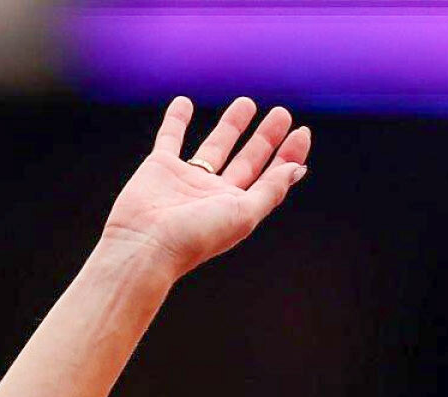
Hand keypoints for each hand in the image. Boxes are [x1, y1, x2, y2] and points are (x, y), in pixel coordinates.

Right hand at [99, 96, 311, 278]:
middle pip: (248, 160)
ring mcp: (189, 179)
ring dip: (232, 125)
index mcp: (239, 208)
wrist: (146, 243)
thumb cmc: (196, 236)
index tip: (301, 132)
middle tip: (281, 113)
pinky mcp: (160, 167)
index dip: (287, 155)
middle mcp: (216, 194)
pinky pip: (170, 137)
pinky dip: (176, 120)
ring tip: (246, 102)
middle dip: (266, 137)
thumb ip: (270, 191)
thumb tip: (297, 169)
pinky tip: (184, 102)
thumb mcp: (243, 214)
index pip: (270, 177)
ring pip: (215, 145)